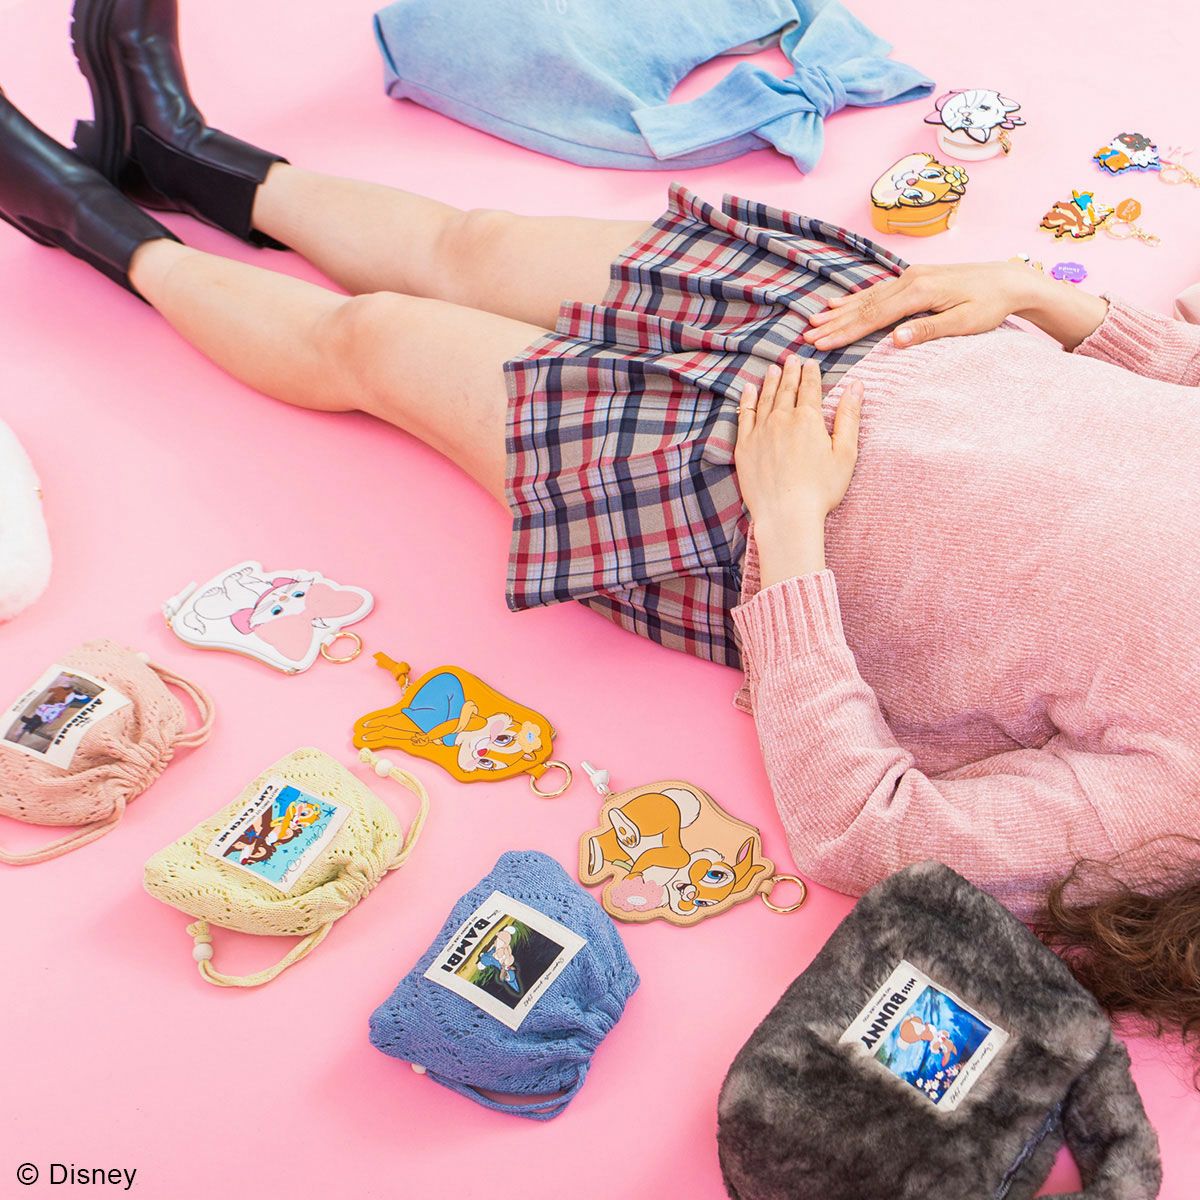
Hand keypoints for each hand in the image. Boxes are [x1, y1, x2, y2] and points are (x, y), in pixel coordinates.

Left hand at [734, 356, 862, 585]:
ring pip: (765, 398)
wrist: (786, 514)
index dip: (811, 373)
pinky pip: (744, 415)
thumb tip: (856, 386)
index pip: (810, 388)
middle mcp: (781, 419)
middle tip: (792, 359)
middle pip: (786, 389)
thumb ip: (849, 416)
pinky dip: (747, 399)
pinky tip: (748, 389)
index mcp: (808, 419)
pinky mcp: (744, 446)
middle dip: (791, 372)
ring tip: (773, 369)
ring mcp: (760, 431)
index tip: (810, 363)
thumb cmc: (821, 489)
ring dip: (770, 381)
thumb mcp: (845, 453)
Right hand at [803, 262, 1038, 350]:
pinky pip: (879, 290)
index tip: (822, 344)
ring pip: (868, 297)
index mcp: (919, 292)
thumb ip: (928, 331)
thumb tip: (895, 340)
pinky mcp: (916, 277)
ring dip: (841, 311)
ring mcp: (911, 276)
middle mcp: (910, 280)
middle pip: (864, 306)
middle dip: (835, 323)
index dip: (845, 332)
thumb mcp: (964, 323)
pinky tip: (841, 303)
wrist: (1009, 279)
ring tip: (816, 320)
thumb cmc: (990, 305)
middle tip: (807, 337)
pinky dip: (857, 299)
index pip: (873, 317)